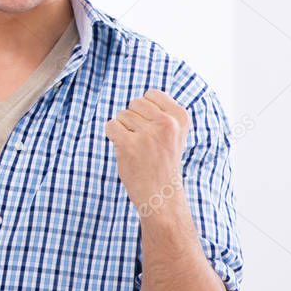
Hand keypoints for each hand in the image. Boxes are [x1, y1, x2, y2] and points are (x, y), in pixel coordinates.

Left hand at [105, 89, 188, 216]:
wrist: (161, 195)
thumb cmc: (164, 162)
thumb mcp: (175, 133)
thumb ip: (162, 112)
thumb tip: (143, 95)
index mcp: (180, 117)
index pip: (151, 94)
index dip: (146, 110)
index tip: (153, 128)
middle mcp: (167, 123)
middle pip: (134, 103)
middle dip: (134, 119)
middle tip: (144, 142)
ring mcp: (147, 134)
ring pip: (121, 115)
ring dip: (124, 130)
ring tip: (138, 149)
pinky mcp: (129, 144)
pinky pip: (110, 126)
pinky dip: (113, 136)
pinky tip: (126, 150)